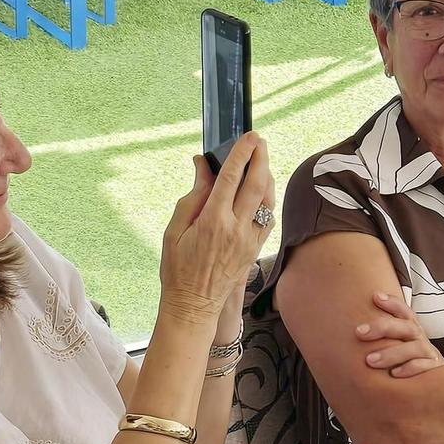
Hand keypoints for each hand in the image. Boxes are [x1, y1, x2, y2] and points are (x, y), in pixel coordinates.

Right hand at [159, 131, 275, 322]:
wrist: (194, 306)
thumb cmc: (178, 269)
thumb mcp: (175, 230)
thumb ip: (193, 195)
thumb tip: (203, 165)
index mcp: (212, 221)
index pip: (232, 178)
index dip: (242, 153)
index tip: (248, 136)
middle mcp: (236, 228)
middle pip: (257, 183)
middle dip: (261, 157)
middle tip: (259, 140)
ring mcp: (250, 239)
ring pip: (267, 199)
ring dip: (267, 176)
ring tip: (261, 160)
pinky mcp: (256, 248)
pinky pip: (269, 217)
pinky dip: (268, 199)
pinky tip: (262, 190)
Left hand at [357, 291, 443, 377]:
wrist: (441, 384)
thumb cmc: (412, 364)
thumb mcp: (401, 347)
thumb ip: (385, 338)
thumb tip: (354, 332)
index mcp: (412, 331)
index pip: (404, 312)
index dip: (392, 302)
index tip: (375, 297)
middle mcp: (421, 340)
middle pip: (406, 326)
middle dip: (382, 327)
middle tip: (358, 332)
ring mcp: (429, 355)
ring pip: (414, 347)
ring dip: (392, 353)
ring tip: (370, 360)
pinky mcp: (435, 371)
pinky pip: (425, 367)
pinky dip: (410, 368)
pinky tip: (394, 374)